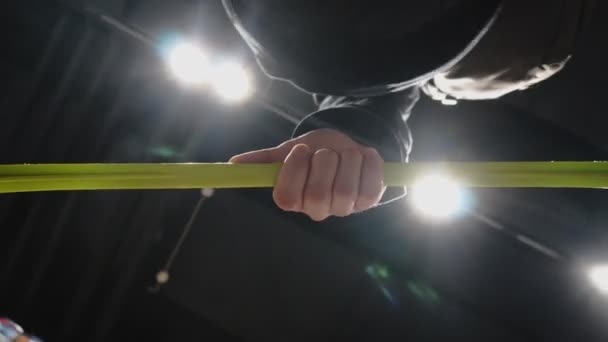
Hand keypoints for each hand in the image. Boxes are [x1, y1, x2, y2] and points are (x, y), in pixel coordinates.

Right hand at [229, 128, 385, 220]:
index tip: (300, 149)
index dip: (293, 172)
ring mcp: (344, 207)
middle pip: (318, 197)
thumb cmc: (314, 152)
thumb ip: (265, 159)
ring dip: (347, 161)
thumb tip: (234, 163)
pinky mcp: (368, 201)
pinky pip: (371, 188)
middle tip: (325, 152)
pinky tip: (364, 154)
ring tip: (345, 152)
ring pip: (345, 191)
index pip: (286, 198)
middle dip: (323, 164)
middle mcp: (318, 208)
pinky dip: (370, 165)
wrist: (345, 148)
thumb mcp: (289, 151)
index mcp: (295, 198)